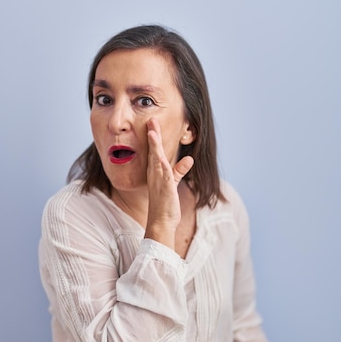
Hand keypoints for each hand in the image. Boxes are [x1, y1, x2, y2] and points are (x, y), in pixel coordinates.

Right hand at [144, 118, 193, 250]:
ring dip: (154, 145)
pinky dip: (161, 163)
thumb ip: (180, 170)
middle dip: (152, 135)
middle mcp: (155, 174)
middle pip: (154, 151)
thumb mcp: (173, 183)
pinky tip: (159, 155)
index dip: (154, 137)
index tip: (153, 124)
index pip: (155, 151)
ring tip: (152, 130)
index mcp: (156, 172)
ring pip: (156, 159)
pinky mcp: (165, 188)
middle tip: (151, 119)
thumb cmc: (166, 204)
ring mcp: (159, 180)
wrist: (161, 222)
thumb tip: (189, 159)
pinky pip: (163, 173)